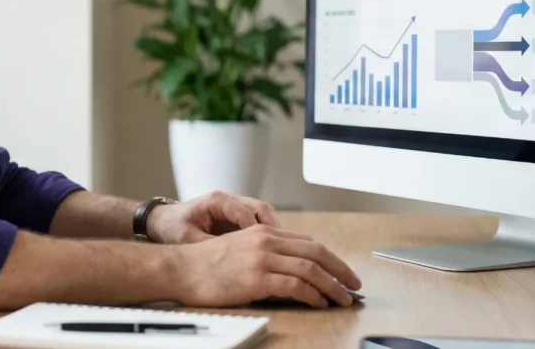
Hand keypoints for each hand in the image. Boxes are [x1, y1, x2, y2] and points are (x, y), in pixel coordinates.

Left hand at [146, 191, 279, 243]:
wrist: (162, 222)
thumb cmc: (173, 228)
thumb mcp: (188, 239)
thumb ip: (210, 246)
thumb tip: (232, 260)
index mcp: (217, 201)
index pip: (246, 212)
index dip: (257, 231)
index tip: (265, 250)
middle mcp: (229, 200)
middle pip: (261, 208)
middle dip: (272, 228)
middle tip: (279, 250)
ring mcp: (235, 207)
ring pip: (263, 213)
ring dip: (272, 231)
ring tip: (278, 252)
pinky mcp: (237, 217)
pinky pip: (258, 222)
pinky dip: (266, 234)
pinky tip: (269, 252)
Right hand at [168, 224, 361, 307]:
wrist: (180, 268)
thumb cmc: (205, 263)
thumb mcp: (238, 247)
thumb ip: (263, 251)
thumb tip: (289, 267)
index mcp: (262, 231)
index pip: (307, 241)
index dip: (330, 257)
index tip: (342, 271)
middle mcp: (265, 240)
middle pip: (316, 251)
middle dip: (340, 269)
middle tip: (354, 284)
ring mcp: (261, 258)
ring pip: (310, 268)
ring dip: (332, 285)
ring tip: (343, 298)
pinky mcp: (256, 278)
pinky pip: (295, 286)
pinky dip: (313, 295)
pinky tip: (319, 303)